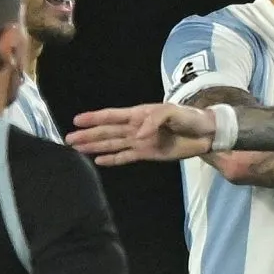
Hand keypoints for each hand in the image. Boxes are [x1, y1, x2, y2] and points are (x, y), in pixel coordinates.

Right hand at [67, 103, 218, 165]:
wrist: (206, 134)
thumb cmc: (190, 117)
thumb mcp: (173, 112)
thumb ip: (154, 120)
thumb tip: (137, 135)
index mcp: (139, 114)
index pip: (112, 116)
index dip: (94, 118)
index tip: (76, 120)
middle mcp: (136, 128)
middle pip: (107, 132)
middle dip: (88, 135)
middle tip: (68, 139)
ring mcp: (140, 141)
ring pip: (112, 144)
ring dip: (95, 146)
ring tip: (77, 149)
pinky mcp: (147, 153)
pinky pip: (126, 157)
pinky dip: (112, 159)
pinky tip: (98, 161)